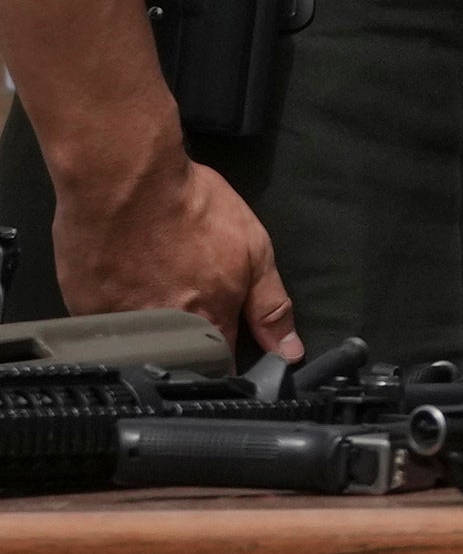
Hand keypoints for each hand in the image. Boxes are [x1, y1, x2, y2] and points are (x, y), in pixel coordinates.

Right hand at [52, 144, 293, 362]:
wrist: (125, 184)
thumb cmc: (193, 210)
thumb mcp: (253, 252)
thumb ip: (270, 307)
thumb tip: (289, 352)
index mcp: (207, 323)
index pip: (222, 368)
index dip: (228, 366)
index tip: (230, 359)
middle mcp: (161, 335)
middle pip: (179, 359)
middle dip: (189, 346)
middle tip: (189, 307)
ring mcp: (117, 324)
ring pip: (140, 345)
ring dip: (150, 329)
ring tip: (154, 289)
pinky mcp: (82, 310)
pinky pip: (103, 325)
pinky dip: (114, 311)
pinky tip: (121, 284)